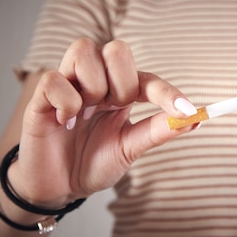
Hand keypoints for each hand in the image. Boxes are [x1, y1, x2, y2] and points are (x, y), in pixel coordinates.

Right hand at [11, 39, 196, 206]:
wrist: (59, 187)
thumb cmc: (93, 163)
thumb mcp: (130, 148)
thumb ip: (158, 131)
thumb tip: (196, 120)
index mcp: (121, 92)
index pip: (147, 79)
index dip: (167, 92)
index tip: (186, 110)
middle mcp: (96, 82)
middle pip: (117, 49)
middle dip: (123, 84)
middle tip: (113, 110)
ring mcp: (68, 85)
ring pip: (84, 51)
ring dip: (92, 87)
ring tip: (83, 115)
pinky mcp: (40, 96)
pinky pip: (54, 79)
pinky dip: (65, 102)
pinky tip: (62, 122)